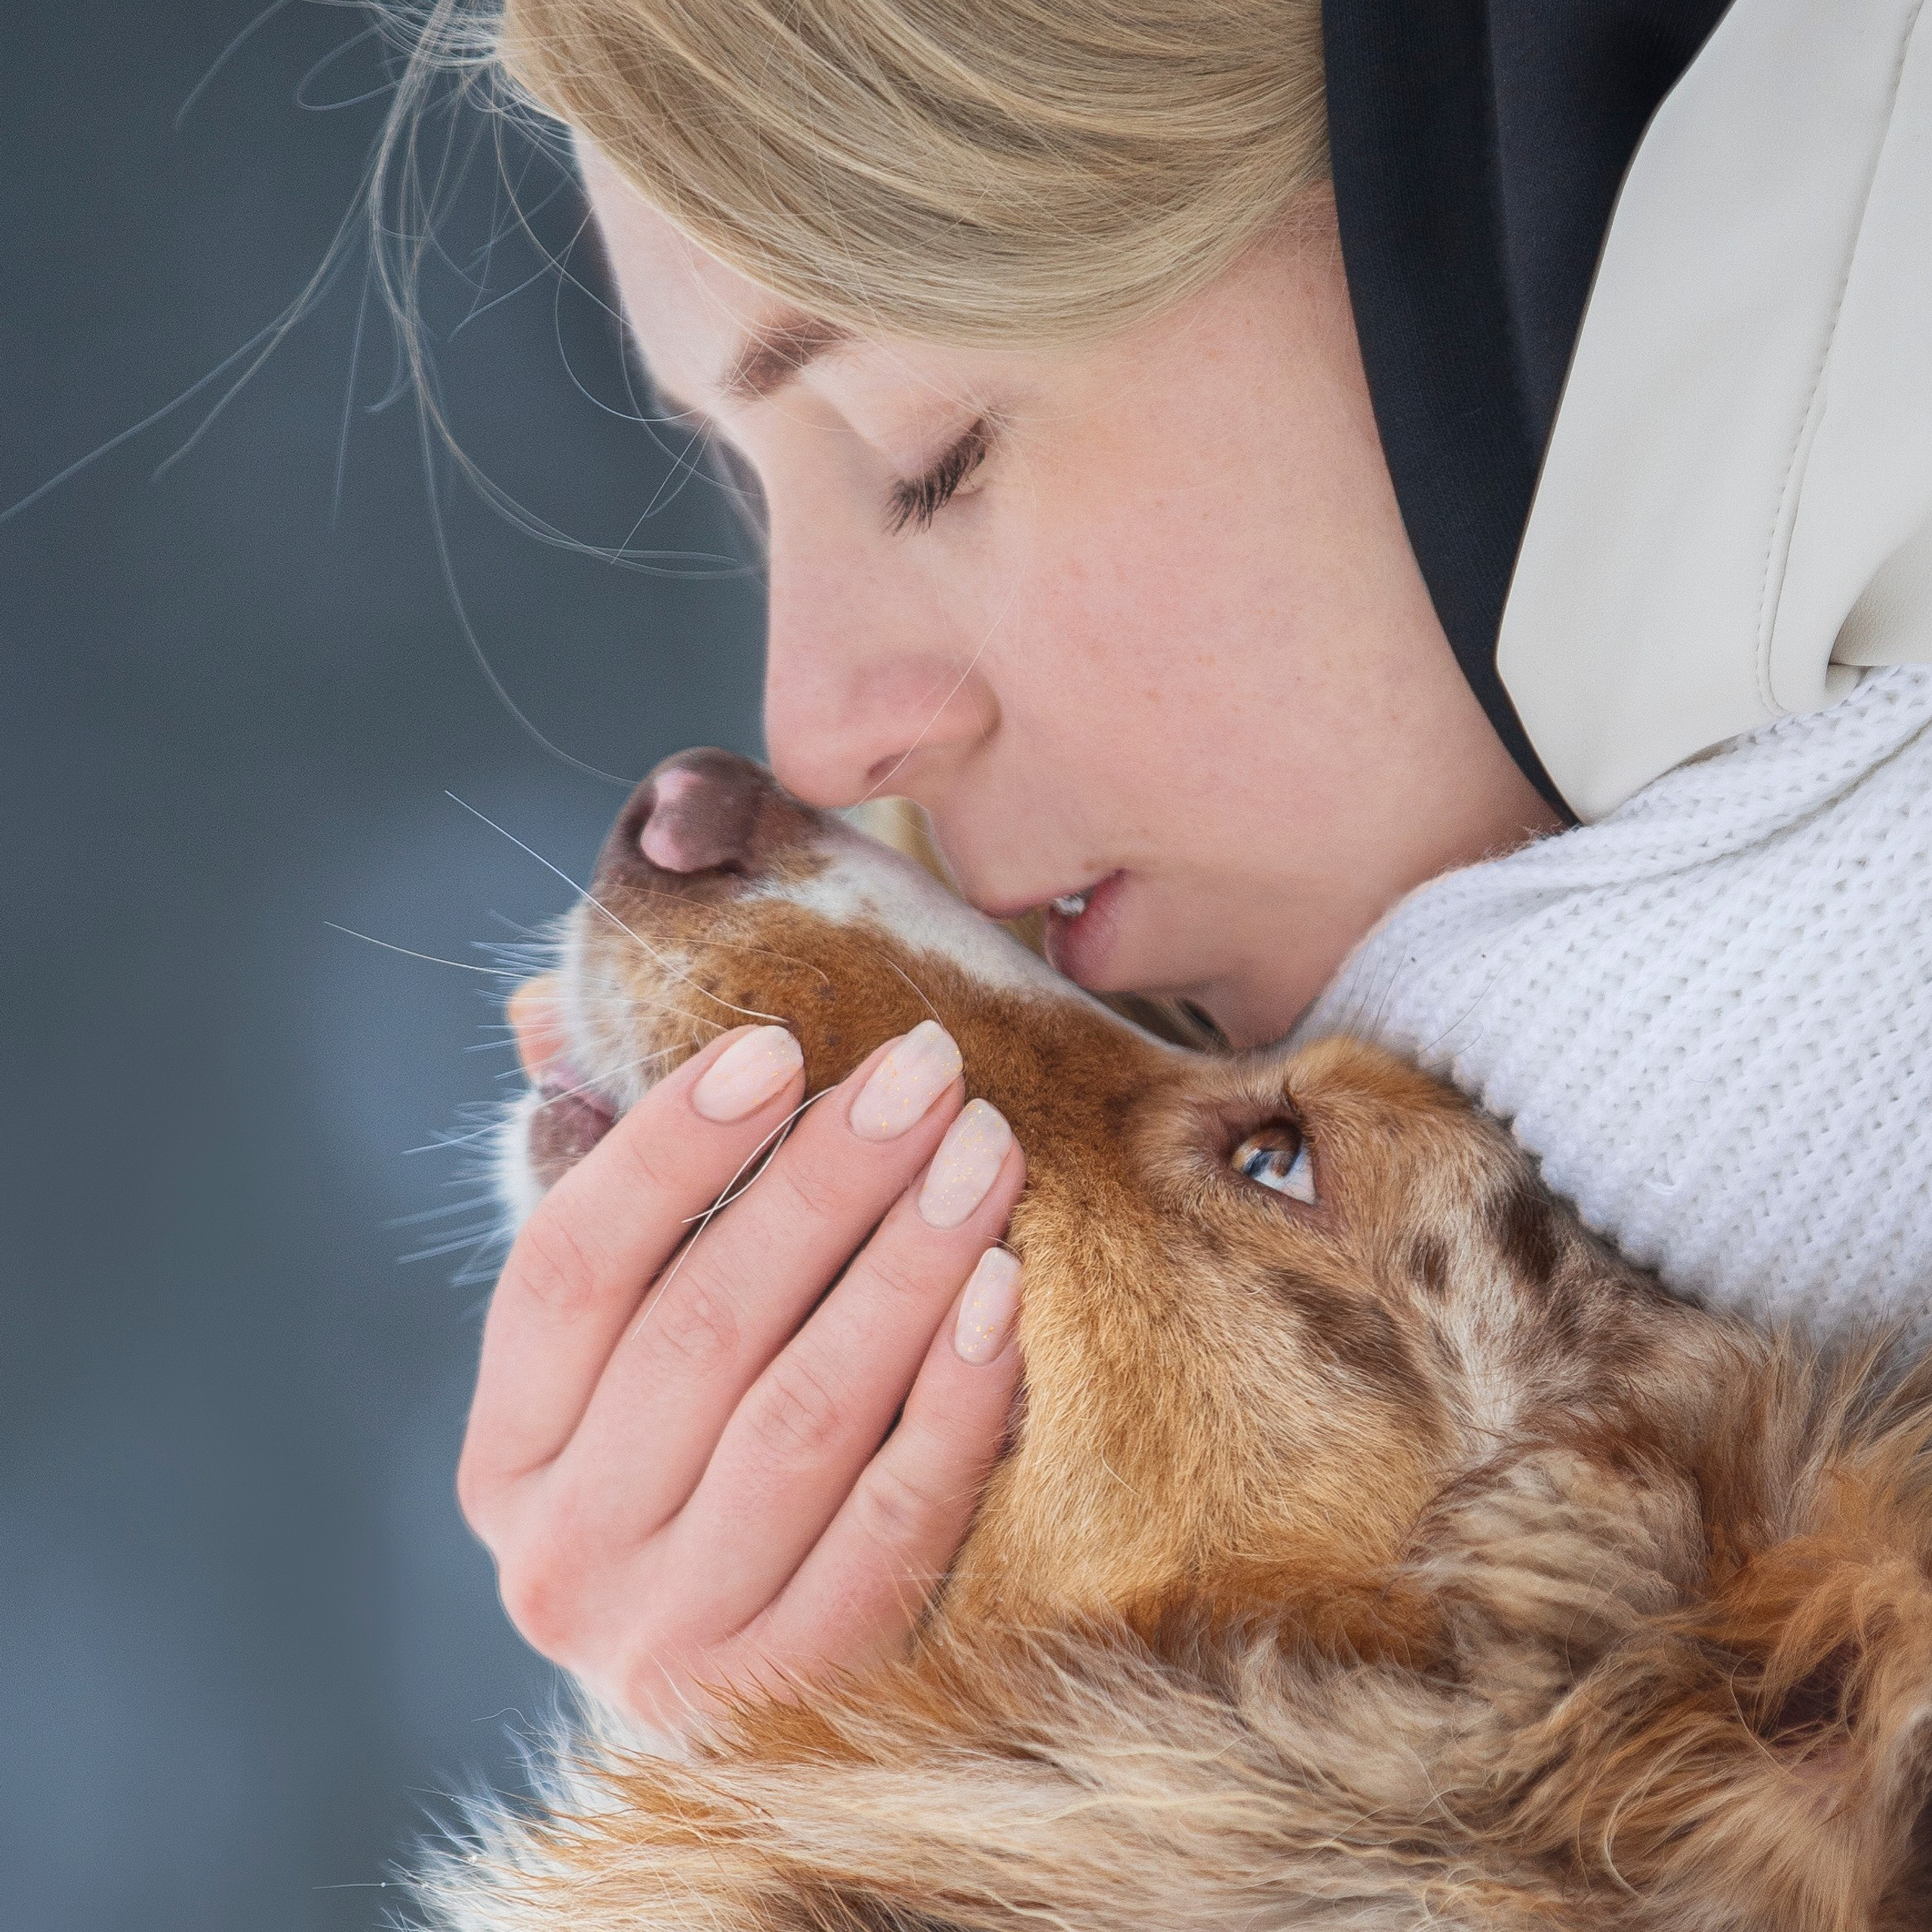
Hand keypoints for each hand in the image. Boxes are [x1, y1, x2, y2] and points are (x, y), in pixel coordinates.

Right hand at [457, 988, 1024, 1730]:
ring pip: (805, 1414)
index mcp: (505, 1458)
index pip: (567, 1270)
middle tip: (926, 1069)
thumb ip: (607, 1208)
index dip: (668, 1148)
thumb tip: (557, 1025)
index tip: (778, 1046)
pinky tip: (1003, 1294)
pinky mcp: (800, 1687)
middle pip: (702, 1328)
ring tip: (983, 1153)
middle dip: (825, 1181)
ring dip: (905, 1264)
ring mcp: (675, 1639)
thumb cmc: (688, 1476)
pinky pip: (894, 1523)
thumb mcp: (624, 1360)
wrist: (739, 1712)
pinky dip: (954, 1402)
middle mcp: (565, 1556)